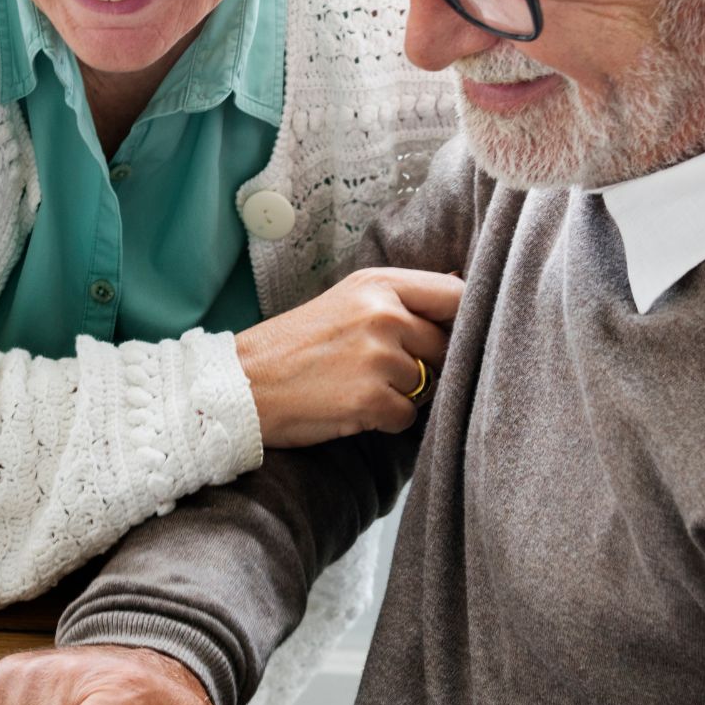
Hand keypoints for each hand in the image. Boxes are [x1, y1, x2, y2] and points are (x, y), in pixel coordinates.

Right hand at [234, 267, 464, 445]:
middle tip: (378, 369)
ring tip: (354, 385)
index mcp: (378, 284)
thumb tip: (460, 289)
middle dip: (424, 364)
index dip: (462, 320)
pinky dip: (384, 420)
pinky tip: (351, 407)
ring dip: (399, 394)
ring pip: (426, 385)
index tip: (450, 335)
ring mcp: (377, 357)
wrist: (243, 383)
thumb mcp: (347, 300)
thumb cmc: (295, 345)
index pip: (455, 296)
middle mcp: (382, 314)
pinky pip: (407, 417)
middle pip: (445, 346)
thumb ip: (401, 298)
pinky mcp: (370, 399)